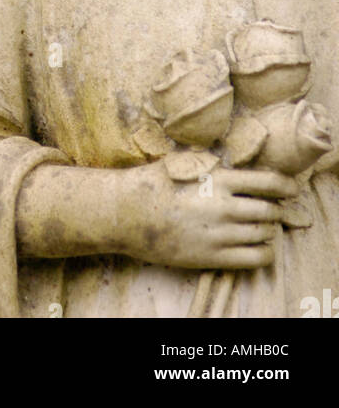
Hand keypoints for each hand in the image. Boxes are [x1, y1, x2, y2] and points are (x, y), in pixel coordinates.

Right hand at [115, 162, 296, 269]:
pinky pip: (255, 258)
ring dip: (269, 231)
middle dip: (277, 210)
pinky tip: (258, 247)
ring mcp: (221, 234)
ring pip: (265, 234)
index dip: (287, 186)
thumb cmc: (152, 183)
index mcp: (219, 179)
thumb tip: (233, 160)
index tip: (291, 189)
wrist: (127, 213)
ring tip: (261, 227)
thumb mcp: (184, 163)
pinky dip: (265, 253)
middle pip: (271, 211)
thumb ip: (212, 163)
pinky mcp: (213, 256)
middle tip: (274, 209)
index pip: (269, 183)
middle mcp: (225, 207)